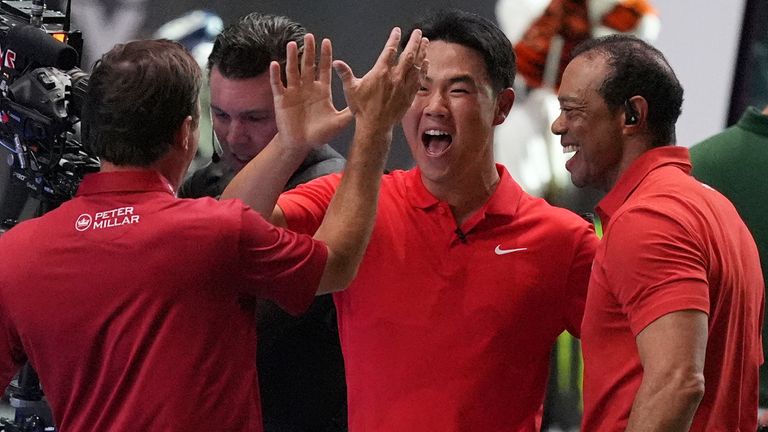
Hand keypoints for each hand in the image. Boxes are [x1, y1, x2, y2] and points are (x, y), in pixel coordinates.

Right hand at [269, 33, 352, 150]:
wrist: (301, 144)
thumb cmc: (319, 134)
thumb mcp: (337, 123)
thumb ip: (349, 113)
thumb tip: (364, 105)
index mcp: (321, 90)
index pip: (324, 69)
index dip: (325, 55)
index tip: (327, 41)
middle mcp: (308, 88)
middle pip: (308, 65)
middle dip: (309, 51)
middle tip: (310, 36)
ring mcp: (294, 92)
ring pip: (292, 71)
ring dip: (292, 58)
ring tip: (293, 44)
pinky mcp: (282, 99)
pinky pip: (278, 85)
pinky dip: (276, 75)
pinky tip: (275, 64)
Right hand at [332, 27, 428, 130]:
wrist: (375, 126)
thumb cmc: (362, 108)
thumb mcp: (351, 89)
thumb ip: (345, 74)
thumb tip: (336, 62)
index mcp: (381, 73)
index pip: (390, 50)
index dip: (394, 39)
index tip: (396, 31)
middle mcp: (395, 77)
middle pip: (408, 55)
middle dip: (413, 41)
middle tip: (417, 31)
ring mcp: (404, 86)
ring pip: (416, 65)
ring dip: (421, 52)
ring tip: (425, 41)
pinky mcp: (409, 95)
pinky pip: (419, 78)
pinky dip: (423, 68)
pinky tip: (426, 62)